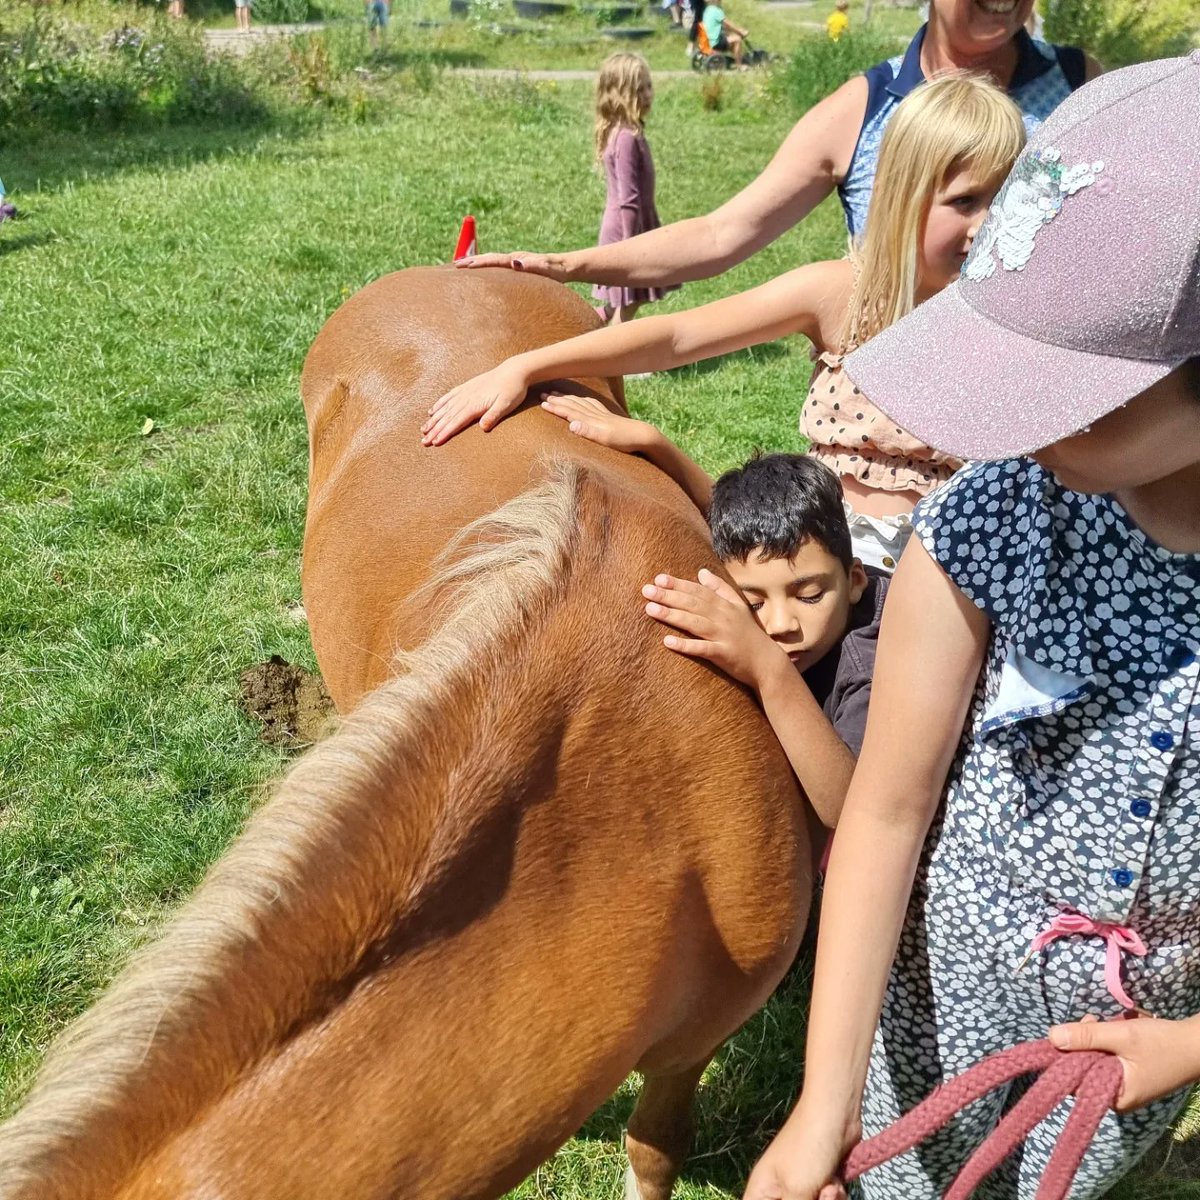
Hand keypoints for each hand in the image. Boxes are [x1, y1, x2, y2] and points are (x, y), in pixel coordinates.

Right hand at [421, 363, 528, 445]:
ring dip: (433, 419)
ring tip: (423, 428)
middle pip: (447, 417)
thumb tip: (483, 427)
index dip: (444, 433)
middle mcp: (466, 398)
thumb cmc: (512, 390)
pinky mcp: (467, 387)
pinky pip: (449, 396)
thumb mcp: (506, 404)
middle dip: (434, 430)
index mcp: (474, 405)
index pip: (455, 422)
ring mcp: (465, 392)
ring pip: (445, 408)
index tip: (434, 442)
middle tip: (423, 441)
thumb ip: (493, 415)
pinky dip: (439, 404)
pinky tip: (433, 410)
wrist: (514, 371)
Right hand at [452, 251, 571, 281]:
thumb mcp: (547, 269)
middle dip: (471, 261)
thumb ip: (533, 265)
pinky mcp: (516, 267)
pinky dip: (485, 267)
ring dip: (475, 263)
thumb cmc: (557, 271)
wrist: (565, 267)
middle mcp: (513, 259)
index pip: (493, 260)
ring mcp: (514, 262)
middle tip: (453, 266)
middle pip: (487, 258)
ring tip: (460, 267)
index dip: (477, 263)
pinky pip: (496, 267)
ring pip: (490, 261)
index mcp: (517, 259)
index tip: (462, 266)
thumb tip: (515, 262)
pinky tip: (481, 274)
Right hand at [540, 393, 651, 454]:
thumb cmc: (623, 441)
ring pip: (579, 402)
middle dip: (557, 399)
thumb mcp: (604, 439)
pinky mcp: (607, 416)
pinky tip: (580, 398)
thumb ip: (587, 431)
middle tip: (542, 393)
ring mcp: (601, 414)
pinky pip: (590, 403)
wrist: (642, 436)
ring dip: (566, 397)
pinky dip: (581, 399)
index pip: (569, 411)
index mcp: (591, 420)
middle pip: (572, 404)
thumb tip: (571, 424)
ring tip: (556, 392)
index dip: (555, 407)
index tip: (542, 403)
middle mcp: (594, 414)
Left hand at [642, 568, 785, 689]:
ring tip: (650, 609)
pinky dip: (685, 645)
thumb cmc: (749, 635)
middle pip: (693, 604)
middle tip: (646, 590)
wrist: (768, 662)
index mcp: (725, 606)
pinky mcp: (723, 654)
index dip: (678, 584)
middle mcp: (723, 618)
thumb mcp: (738, 607)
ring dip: (672, 615)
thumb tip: (702, 572)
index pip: (698, 591)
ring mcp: (723, 636)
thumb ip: (720, 589)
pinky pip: (702, 649)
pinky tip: (667, 641)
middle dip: (669, 596)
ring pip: (694, 622)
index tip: (659, 579)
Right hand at [743, 1105, 858, 1199]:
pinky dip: (834, 1197)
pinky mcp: (820, 1184)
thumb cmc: (807, 1149)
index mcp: (760, 1193)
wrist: (835, 1116)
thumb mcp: (796, 1192)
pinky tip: (837, 1184)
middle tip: (820, 1196)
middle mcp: (778, 1193)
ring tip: (830, 1188)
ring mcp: (800, 1188)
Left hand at [1049, 1012, 1199, 1111]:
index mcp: (1115, 1099)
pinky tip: (1109, 1028)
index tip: (1070, 1031)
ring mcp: (1123, 1086)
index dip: (1067, 1056)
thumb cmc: (1162, 1044)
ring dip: (1092, 1039)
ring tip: (1100, 1021)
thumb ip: (1087, 1037)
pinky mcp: (1129, 1074)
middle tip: (1091, 1021)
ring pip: (1093, 1060)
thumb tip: (1051, 1037)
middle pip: (1082, 1070)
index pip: (1075, 1082)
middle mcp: (1117, 1098)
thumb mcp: (1122, 1036)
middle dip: (1081, 1043)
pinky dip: (1104, 1042)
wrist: (1198, 1045)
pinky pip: (1106, 1058)